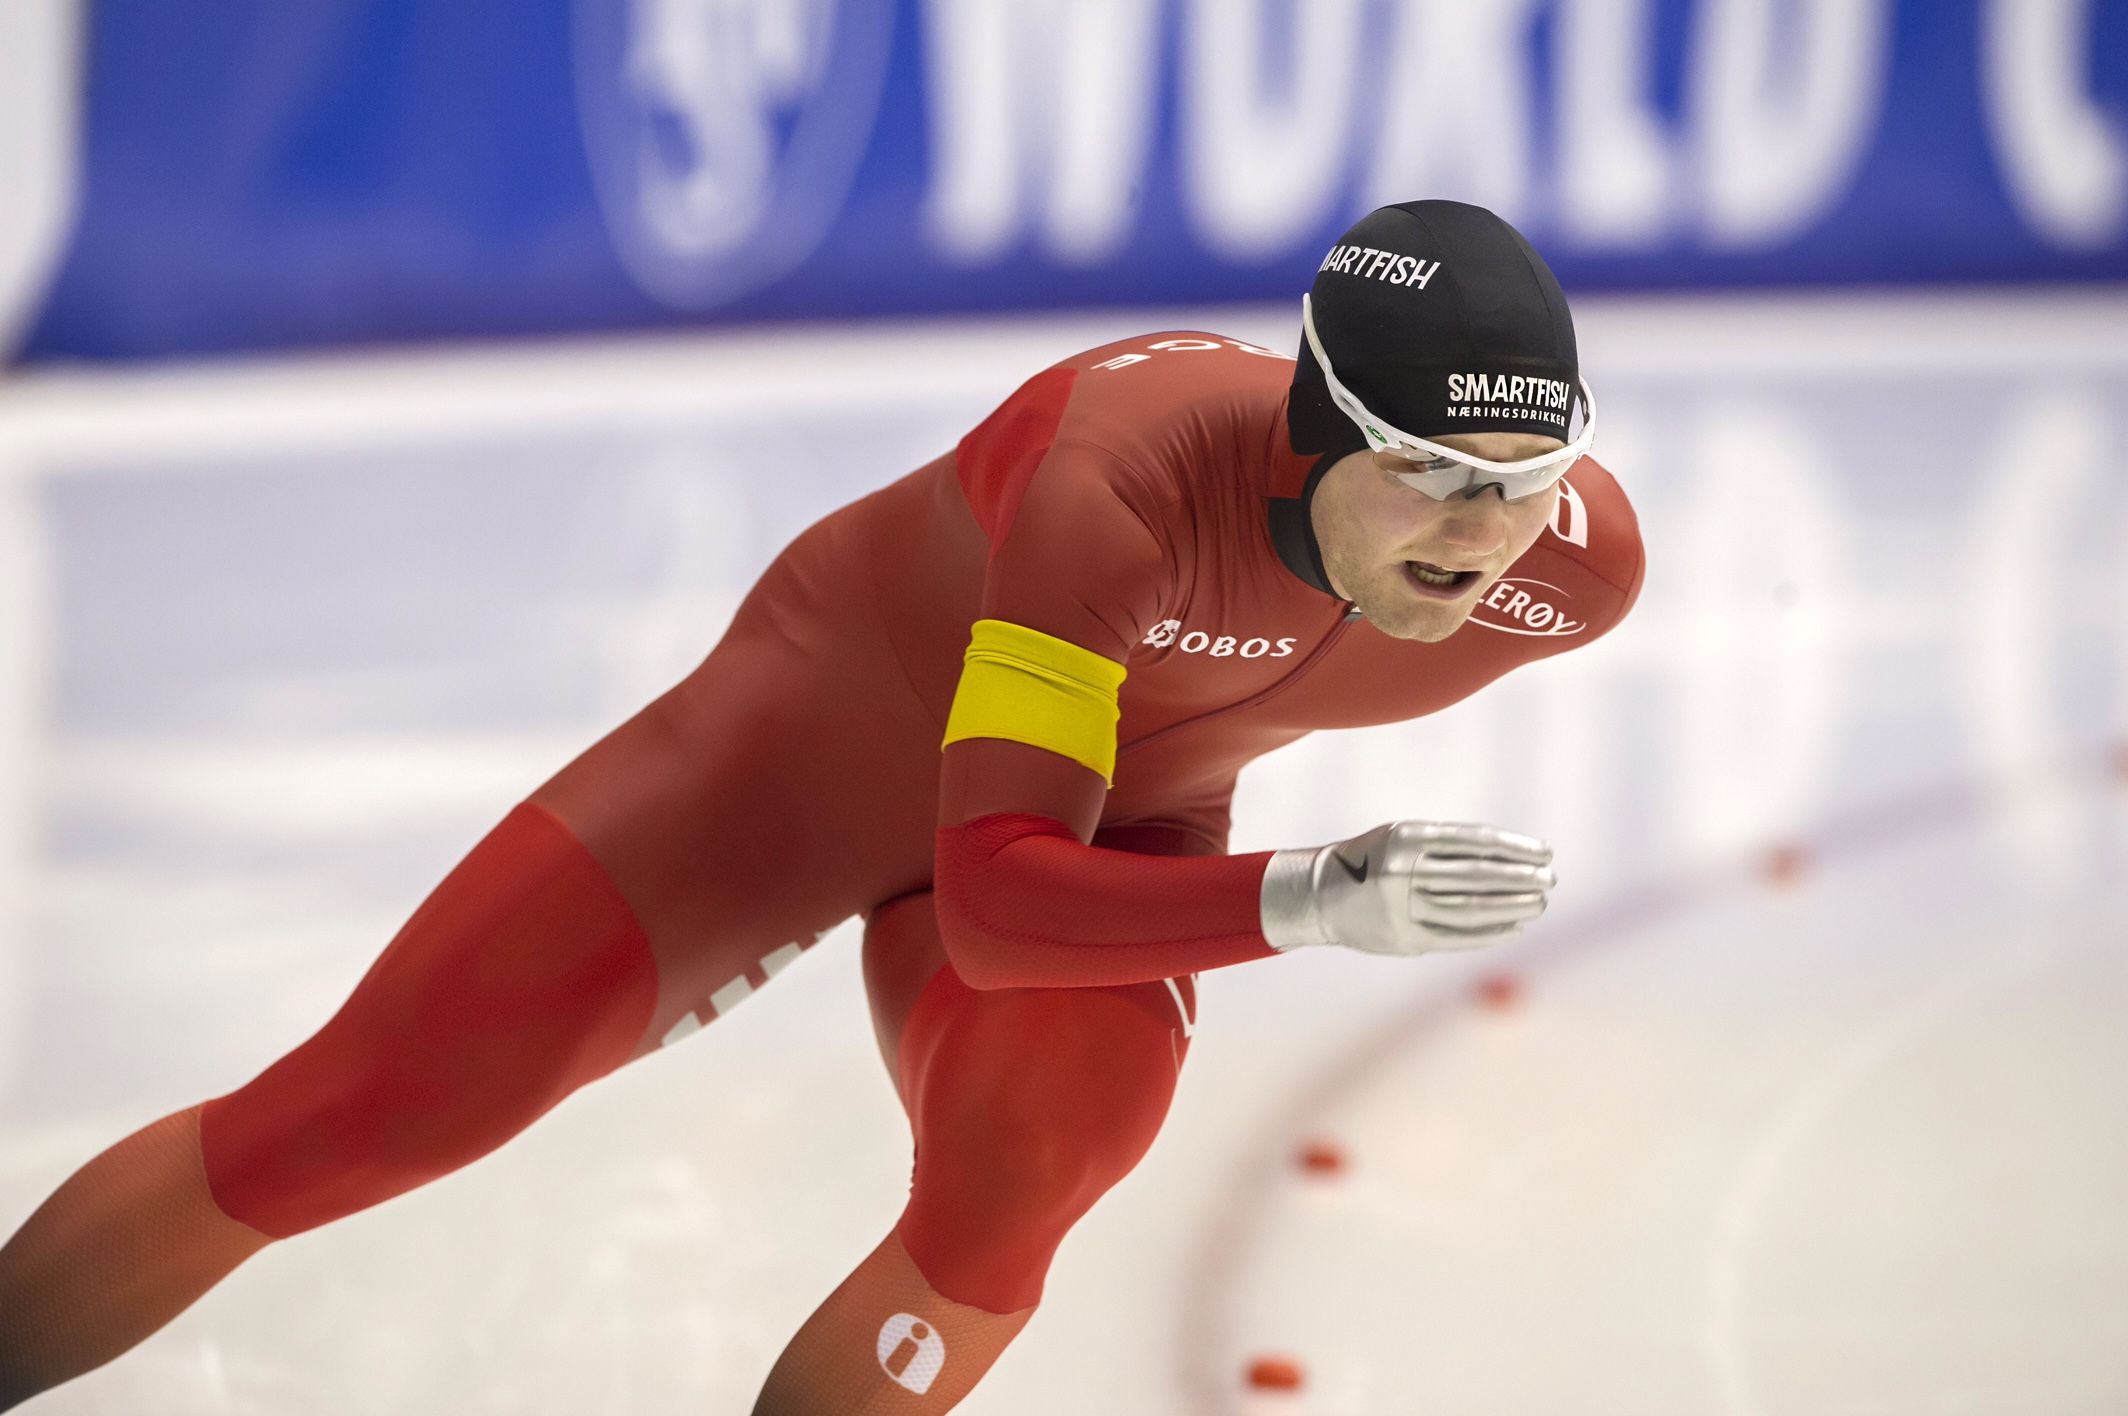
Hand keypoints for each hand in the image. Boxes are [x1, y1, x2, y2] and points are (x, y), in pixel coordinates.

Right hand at [1259, 821, 1554, 956]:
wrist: (1319, 896)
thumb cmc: (1373, 861)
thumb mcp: (1402, 838)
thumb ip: (1447, 846)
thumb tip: (1511, 859)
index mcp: (1408, 837)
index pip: (1475, 841)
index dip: (1515, 847)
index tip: (1544, 852)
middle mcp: (1404, 870)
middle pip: (1478, 875)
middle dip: (1520, 878)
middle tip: (1550, 880)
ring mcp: (1403, 906)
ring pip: (1472, 908)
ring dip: (1512, 907)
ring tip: (1538, 904)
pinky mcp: (1405, 937)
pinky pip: (1458, 936)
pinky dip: (1491, 933)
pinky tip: (1514, 927)